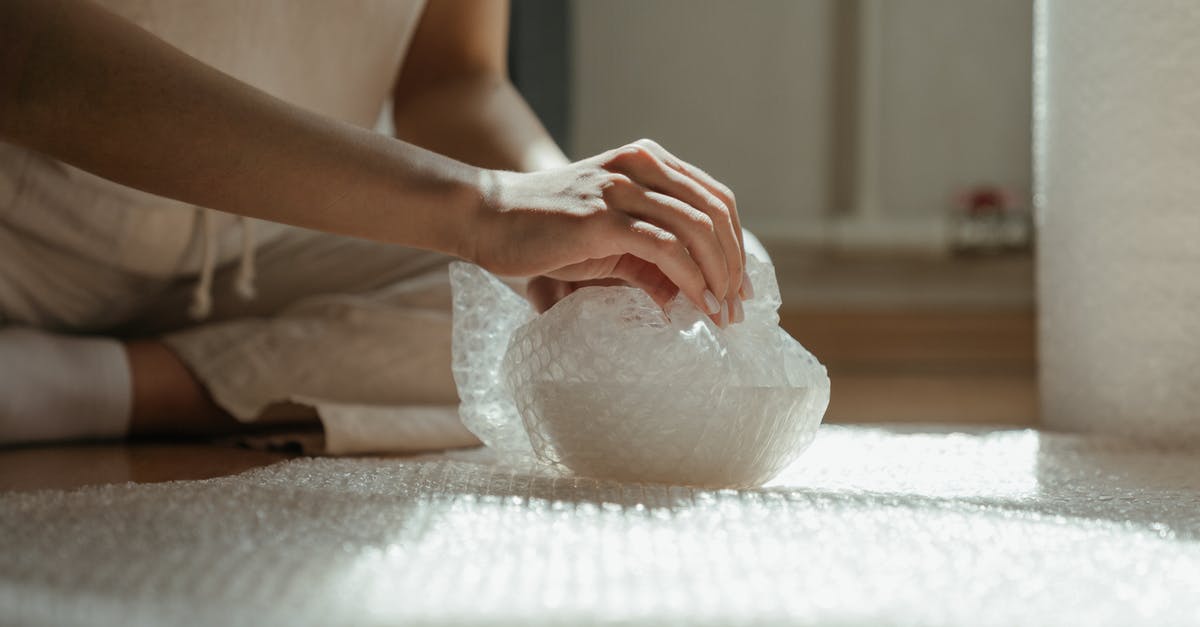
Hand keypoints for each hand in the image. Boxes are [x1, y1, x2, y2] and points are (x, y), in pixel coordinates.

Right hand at [469, 139, 747, 324]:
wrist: (486, 218)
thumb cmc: (544, 231)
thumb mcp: (607, 239)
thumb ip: (648, 259)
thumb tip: (686, 297)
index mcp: (646, 161)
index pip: (715, 198)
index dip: (735, 244)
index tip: (739, 287)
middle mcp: (640, 164)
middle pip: (715, 212)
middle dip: (734, 265)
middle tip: (738, 308)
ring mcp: (621, 188)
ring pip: (697, 229)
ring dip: (719, 277)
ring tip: (723, 315)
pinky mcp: (603, 217)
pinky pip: (666, 248)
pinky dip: (692, 281)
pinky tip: (697, 306)